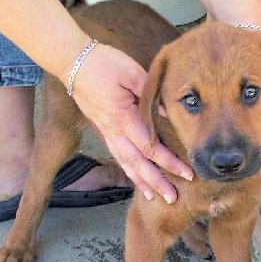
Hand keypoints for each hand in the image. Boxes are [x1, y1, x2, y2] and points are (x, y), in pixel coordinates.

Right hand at [61, 43, 193, 202]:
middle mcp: (115, 132)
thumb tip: (169, 113)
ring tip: (154, 198)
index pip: (151, 148)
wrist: (73, 62)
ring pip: (126, 164)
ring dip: (141, 182)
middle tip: (172, 199)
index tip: (187, 174)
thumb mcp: (132, 73)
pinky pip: (117, 156)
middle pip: (138, 164)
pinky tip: (135, 178)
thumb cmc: (104, 64)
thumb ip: (151, 96)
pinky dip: (128, 170)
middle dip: (157, 183)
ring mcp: (107, 133)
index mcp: (124, 118)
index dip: (170, 163)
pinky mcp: (103, 130)